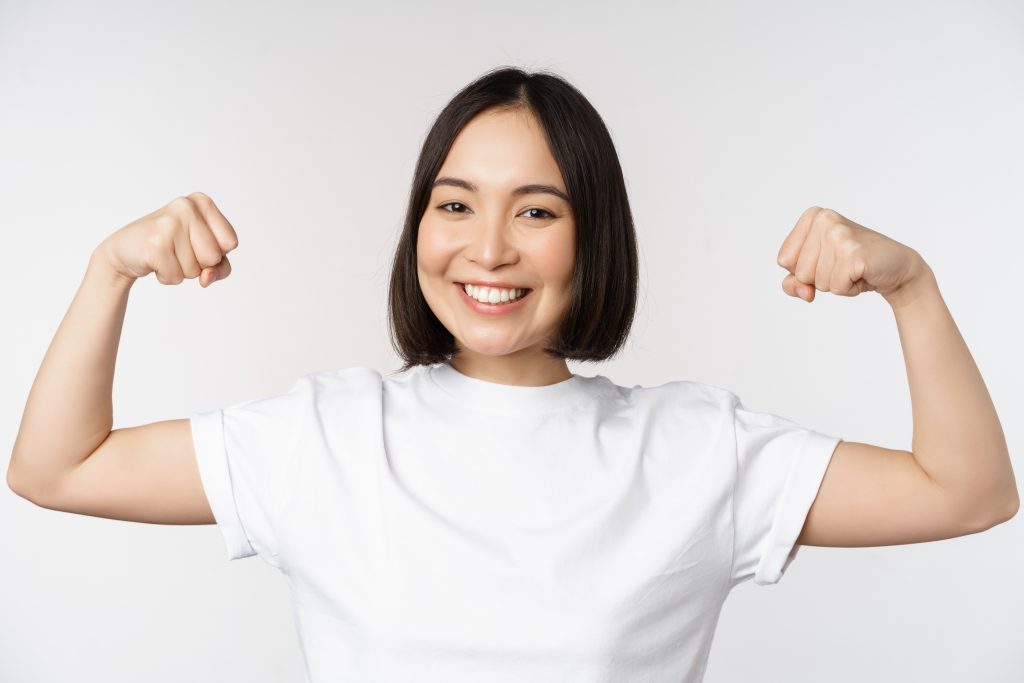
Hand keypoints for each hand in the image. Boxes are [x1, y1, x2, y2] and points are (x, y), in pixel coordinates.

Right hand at [93, 192, 238, 287]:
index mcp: (202, 202)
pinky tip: (155, 262)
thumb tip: (206, 278)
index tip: (195, 243)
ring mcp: (170, 224)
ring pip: (195, 270)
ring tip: (165, 254)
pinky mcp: (155, 244)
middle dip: (198, 264)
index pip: (230, 242)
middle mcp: (186, 207)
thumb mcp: (203, 252)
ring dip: (181, 271)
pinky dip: (167, 277)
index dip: (216, 253)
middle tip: (176, 250)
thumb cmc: (170, 248)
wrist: (124, 251)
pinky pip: (176, 277)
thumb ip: (220, 267)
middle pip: (214, 257)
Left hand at [776, 206, 926, 304]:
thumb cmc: (852, 265)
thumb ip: (794, 283)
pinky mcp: (854, 253)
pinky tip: (862, 274)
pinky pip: (836, 287)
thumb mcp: (815, 272)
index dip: (803, 270)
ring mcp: (839, 235)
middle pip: (800, 272)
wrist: (896, 267)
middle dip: (821, 279)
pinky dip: (849, 289)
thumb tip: (803, 291)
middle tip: (844, 265)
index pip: (784, 260)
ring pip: (817, 282)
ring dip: (836, 284)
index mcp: (812, 216)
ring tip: (853, 269)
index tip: (827, 259)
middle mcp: (824, 220)